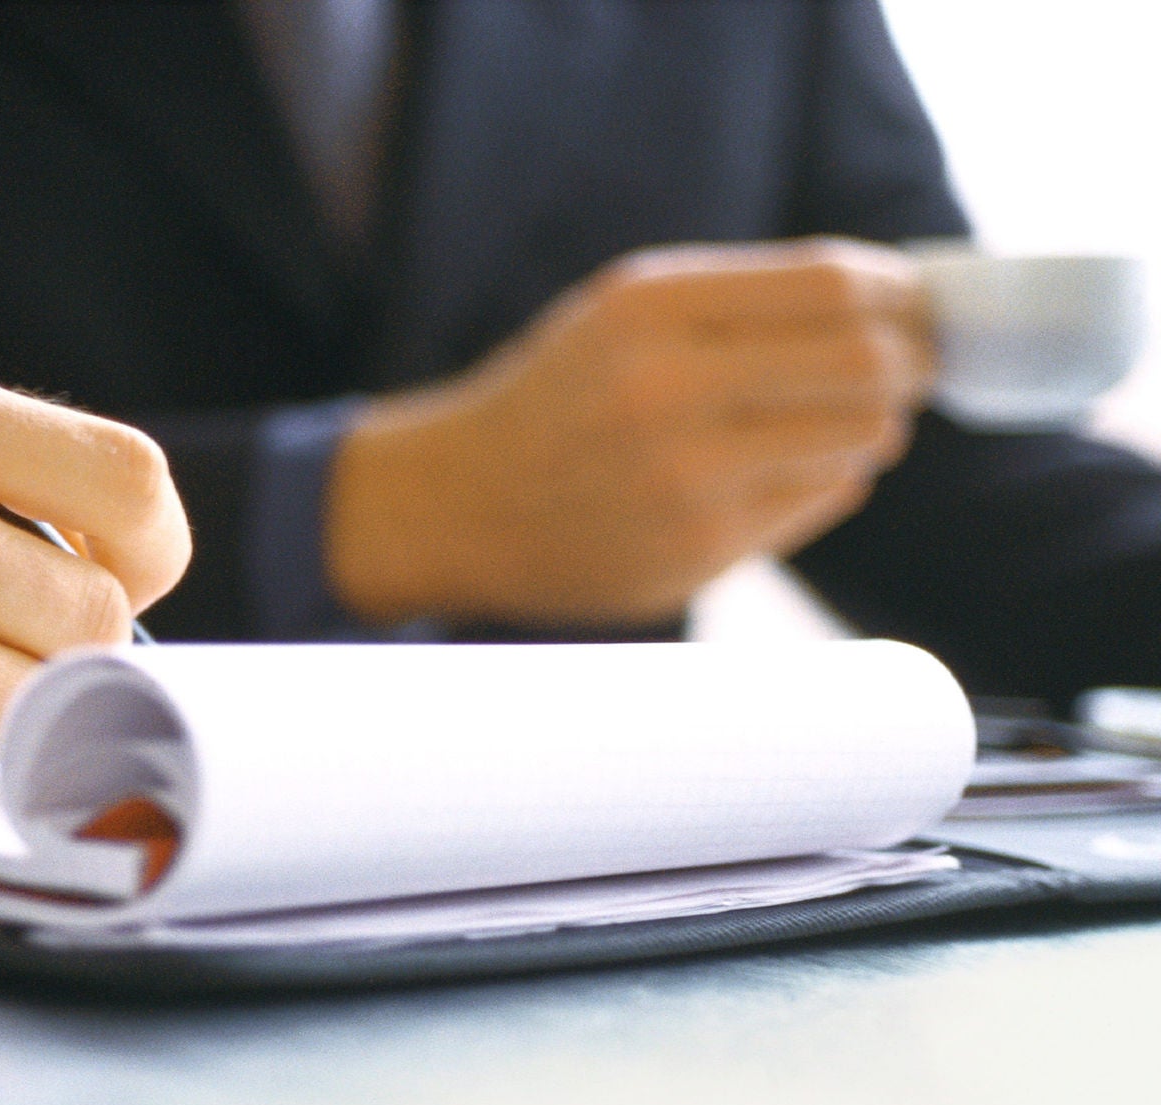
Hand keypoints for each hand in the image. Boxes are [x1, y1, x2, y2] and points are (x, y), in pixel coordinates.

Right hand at [325, 237, 934, 625]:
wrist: (458, 504)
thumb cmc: (561, 397)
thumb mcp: (624, 314)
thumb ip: (744, 301)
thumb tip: (902, 306)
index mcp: (646, 306)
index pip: (832, 284)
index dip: (899, 294)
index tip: (916, 304)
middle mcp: (666, 387)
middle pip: (865, 362)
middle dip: (910, 362)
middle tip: (913, 366)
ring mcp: (684, 476)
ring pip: (857, 438)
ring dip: (870, 426)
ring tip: (836, 422)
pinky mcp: (697, 549)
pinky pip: (818, 499)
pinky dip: (824, 479)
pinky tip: (775, 472)